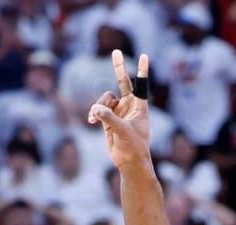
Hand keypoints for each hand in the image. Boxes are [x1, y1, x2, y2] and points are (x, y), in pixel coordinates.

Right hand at [87, 51, 151, 171]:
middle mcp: (129, 106)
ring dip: (99, 106)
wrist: (129, 162)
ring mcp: (118, 112)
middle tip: (116, 51)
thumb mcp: (122, 131)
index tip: (144, 56)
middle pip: (123, 82)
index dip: (142, 70)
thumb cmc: (133, 147)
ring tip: (96, 117)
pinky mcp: (108, 120)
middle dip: (118, 68)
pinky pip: (98, 110)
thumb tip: (94, 109)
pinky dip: (94, 114)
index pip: (141, 85)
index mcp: (139, 107)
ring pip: (105, 99)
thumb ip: (109, 118)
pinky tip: (91, 120)